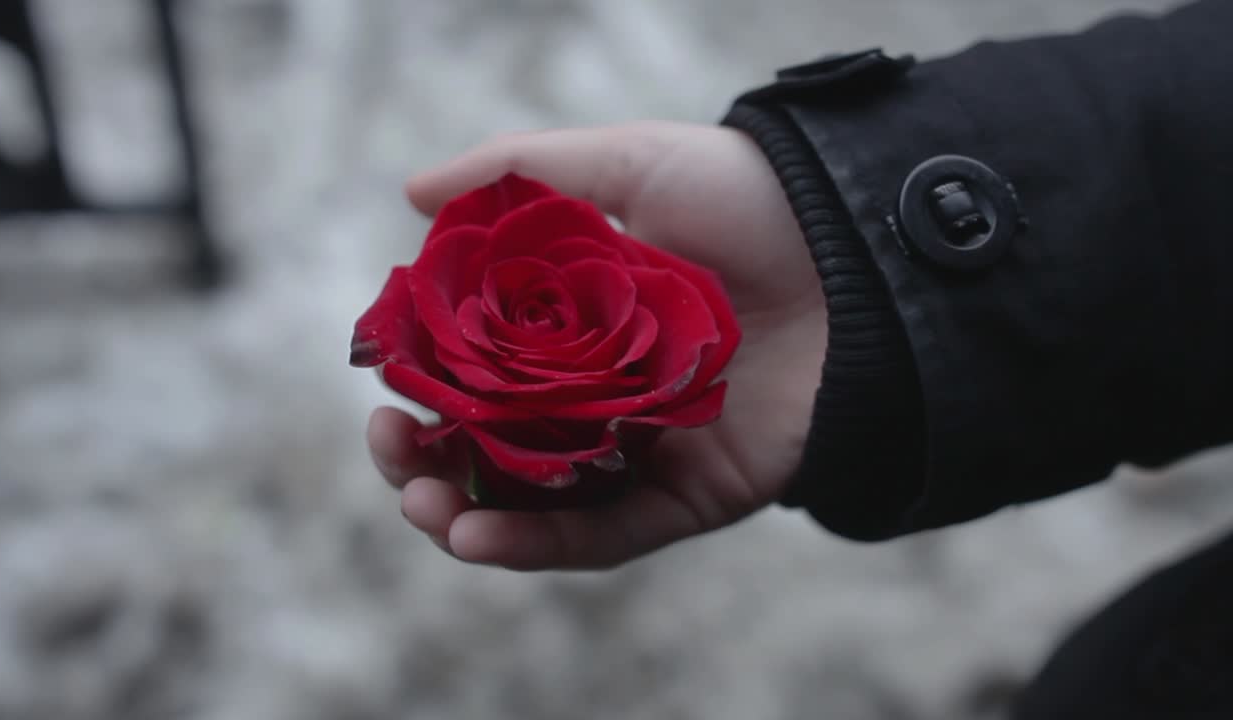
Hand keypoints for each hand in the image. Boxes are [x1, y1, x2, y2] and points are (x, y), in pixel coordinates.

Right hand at [369, 122, 825, 569]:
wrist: (855, 249)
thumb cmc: (742, 198)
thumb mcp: (623, 164)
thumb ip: (515, 174)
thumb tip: (408, 193)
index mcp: (570, 330)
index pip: (472, 374)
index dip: (419, 386)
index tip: (380, 385)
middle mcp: (596, 398)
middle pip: (491, 448)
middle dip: (426, 460)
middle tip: (394, 451)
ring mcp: (640, 453)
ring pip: (537, 505)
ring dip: (466, 515)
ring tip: (423, 507)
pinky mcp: (687, 498)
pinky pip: (606, 534)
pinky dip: (539, 544)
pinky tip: (479, 534)